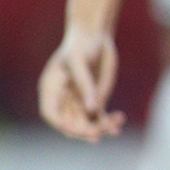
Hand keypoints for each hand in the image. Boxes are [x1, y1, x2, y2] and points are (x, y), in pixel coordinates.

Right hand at [39, 25, 123, 141]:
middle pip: (70, 122)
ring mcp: (79, 101)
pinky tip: (119, 121)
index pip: (50, 113)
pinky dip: (109, 121)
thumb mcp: (79, 61)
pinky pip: (100, 116)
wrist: (94, 37)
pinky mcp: (95, 100)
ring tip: (114, 127)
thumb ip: (85, 84)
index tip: (70, 129)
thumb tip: (91, 109)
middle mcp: (64, 99)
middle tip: (96, 133)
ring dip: (100, 128)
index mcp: (51, 89)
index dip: (59, 122)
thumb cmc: (81, 45)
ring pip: (87, 122)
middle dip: (82, 129)